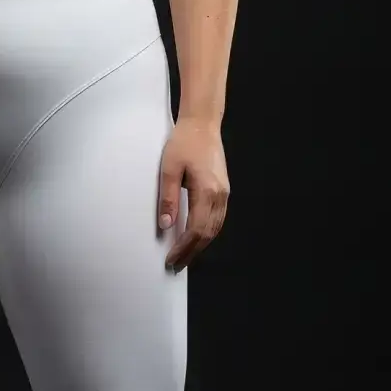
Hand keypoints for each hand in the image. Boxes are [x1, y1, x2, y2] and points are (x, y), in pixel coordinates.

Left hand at [158, 117, 229, 270]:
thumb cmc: (183, 143)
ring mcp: (224, 193)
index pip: (196, 229)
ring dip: (201, 245)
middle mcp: (220, 195)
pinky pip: (218, 218)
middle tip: (177, 265)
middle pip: (208, 233)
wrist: (202, 125)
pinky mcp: (223, 189)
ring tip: (185, 256)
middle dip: (192, 252)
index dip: (184, 247)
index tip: (171, 259)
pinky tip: (197, 238)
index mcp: (207, 191)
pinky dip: (208, 232)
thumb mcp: (169, 169)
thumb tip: (166, 225)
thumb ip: (168, 198)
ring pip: (215, 228)